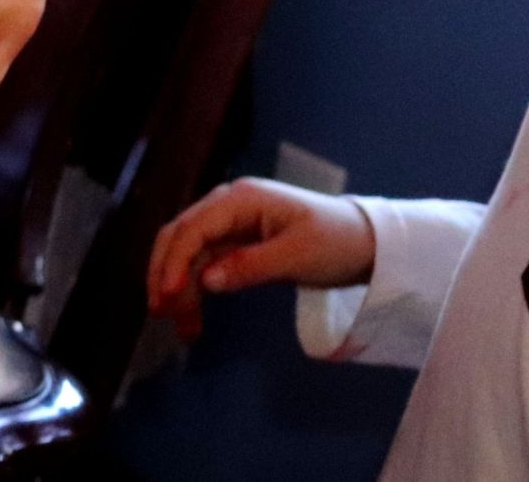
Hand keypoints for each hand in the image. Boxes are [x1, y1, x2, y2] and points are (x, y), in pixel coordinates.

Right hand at [147, 177, 376, 341]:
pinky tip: (194, 317)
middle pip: (180, 237)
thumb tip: (205, 281)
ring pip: (189, 253)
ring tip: (181, 327)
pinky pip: (206, 263)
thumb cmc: (336, 242)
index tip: (167, 296)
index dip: (175, 262)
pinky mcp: (237, 242)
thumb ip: (249, 267)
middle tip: (160, 313)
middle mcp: (227, 206)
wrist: (368, 241)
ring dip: (180, 287)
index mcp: (240, 200)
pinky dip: (197, 289)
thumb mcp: (297, 257)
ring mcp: (230, 224)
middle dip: (166, 274)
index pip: (193, 229)